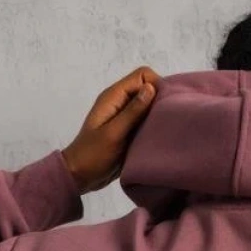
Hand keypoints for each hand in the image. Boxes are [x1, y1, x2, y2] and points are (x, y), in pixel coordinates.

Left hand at [61, 65, 162, 192]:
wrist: (80, 175)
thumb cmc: (93, 154)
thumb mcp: (114, 133)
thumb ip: (132, 111)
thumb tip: (151, 88)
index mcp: (113, 97)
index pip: (142, 76)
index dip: (157, 85)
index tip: (166, 105)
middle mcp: (120, 102)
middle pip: (147, 88)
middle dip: (161, 99)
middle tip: (170, 118)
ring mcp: (124, 115)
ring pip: (148, 104)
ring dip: (158, 113)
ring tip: (167, 127)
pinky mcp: (128, 129)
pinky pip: (145, 119)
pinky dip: (154, 124)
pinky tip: (160, 135)